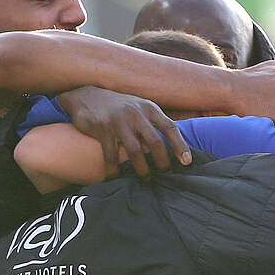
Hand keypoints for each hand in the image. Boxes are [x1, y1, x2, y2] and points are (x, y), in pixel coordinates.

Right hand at [57, 86, 192, 177]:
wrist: (87, 95)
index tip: (187, 162)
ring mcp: (119, 121)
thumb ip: (153, 122)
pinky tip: (116, 177)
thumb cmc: (119, 107)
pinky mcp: (102, 129)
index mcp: (149, 108)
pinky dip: (114, 169)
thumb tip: (171, 146)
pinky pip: (111, 155)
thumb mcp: (139, 107)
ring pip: (135, 151)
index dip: (180, 146)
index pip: (170, 127)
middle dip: (162, 162)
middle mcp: (136, 113)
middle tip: (165, 175)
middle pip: (155, 142)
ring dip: (142, 169)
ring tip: (146, 179)